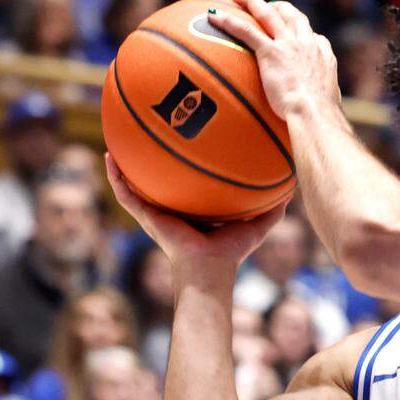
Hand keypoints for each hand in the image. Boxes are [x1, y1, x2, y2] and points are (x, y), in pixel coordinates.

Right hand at [105, 153, 288, 275]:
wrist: (210, 268)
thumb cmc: (231, 252)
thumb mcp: (257, 225)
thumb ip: (274, 209)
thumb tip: (292, 190)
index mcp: (194, 208)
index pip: (188, 183)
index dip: (186, 166)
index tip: (185, 141)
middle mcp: (172, 208)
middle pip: (160, 179)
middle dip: (153, 158)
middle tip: (149, 131)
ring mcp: (156, 212)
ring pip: (135, 183)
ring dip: (125, 163)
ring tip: (117, 138)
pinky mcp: (146, 216)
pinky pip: (125, 193)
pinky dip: (115, 177)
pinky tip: (108, 157)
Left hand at [209, 0, 341, 119]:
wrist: (315, 112)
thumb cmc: (321, 115)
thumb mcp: (329, 104)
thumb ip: (322, 101)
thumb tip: (319, 115)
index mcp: (323, 56)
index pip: (315, 37)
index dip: (304, 33)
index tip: (297, 35)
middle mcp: (307, 44)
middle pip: (293, 15)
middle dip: (279, 7)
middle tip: (267, 5)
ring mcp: (288, 45)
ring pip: (268, 14)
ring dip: (252, 2)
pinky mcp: (270, 52)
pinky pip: (246, 31)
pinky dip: (229, 21)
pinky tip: (214, 16)